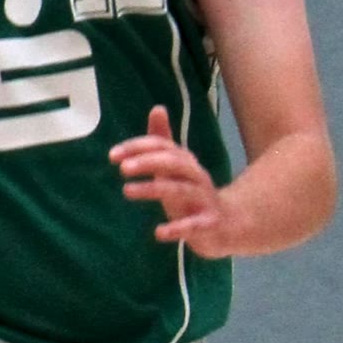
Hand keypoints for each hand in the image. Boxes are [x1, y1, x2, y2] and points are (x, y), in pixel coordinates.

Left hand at [110, 106, 230, 256]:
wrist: (229, 224)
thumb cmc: (193, 195)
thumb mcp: (176, 169)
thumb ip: (163, 143)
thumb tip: (157, 109)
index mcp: (185, 162)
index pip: (162, 146)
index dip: (138, 148)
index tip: (112, 155)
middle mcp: (196, 176)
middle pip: (173, 162)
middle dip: (147, 162)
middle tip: (122, 168)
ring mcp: (204, 199)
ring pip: (180, 190)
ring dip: (153, 189)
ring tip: (127, 191)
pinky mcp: (210, 223)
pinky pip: (195, 225)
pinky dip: (178, 228)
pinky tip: (159, 233)